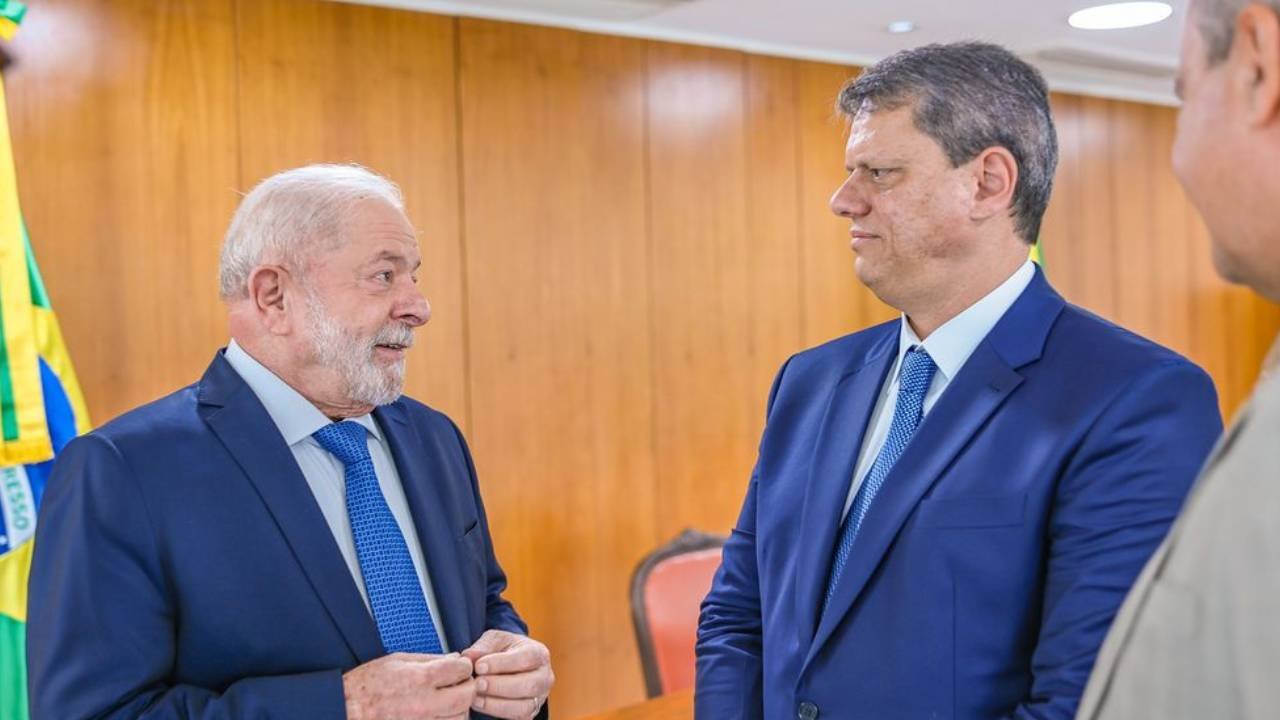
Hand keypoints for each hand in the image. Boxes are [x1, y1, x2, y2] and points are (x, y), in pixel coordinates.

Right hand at [342, 652, 474, 719]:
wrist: (346, 709)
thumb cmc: (367, 684)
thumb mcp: (397, 660)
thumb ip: (429, 659)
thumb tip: (453, 658)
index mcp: (420, 678)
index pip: (461, 669)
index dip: (463, 665)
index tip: (459, 666)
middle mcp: (424, 703)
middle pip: (467, 695)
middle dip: (467, 687)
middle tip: (459, 684)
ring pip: (460, 718)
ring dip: (459, 708)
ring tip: (448, 701)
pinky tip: (438, 714)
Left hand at [461, 630, 553, 718]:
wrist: (511, 666)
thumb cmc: (504, 650)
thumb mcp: (495, 640)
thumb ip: (482, 646)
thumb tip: (468, 657)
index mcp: (539, 653)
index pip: (526, 658)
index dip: (502, 663)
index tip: (479, 666)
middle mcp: (545, 677)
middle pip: (529, 685)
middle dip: (500, 686)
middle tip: (478, 683)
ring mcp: (540, 697)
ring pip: (523, 706)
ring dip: (496, 703)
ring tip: (475, 696)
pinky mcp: (530, 713)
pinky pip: (516, 717)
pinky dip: (496, 712)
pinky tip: (479, 703)